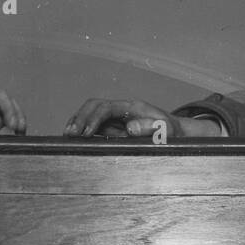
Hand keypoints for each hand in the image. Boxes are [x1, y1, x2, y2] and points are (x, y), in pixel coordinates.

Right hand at [63, 99, 221, 138]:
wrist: (177, 133)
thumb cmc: (172, 132)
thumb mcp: (166, 131)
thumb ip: (151, 128)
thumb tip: (130, 128)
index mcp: (132, 107)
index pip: (106, 107)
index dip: (94, 118)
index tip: (86, 133)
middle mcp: (122, 109)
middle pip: (94, 105)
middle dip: (80, 117)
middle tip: (70, 133)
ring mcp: (117, 117)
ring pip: (91, 112)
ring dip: (78, 121)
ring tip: (67, 135)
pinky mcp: (115, 126)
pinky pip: (95, 124)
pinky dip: (83, 128)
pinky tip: (75, 138)